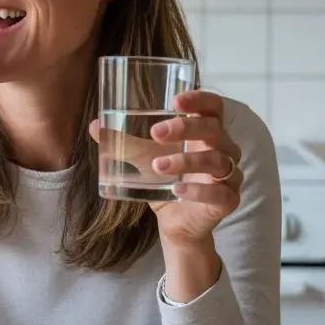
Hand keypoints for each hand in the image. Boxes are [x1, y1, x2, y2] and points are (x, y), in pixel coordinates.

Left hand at [88, 89, 241, 245]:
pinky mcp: (228, 201)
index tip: (175, 100)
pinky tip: (176, 191)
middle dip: (186, 128)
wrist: (176, 225)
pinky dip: (198, 191)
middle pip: (214, 129)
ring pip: (216, 161)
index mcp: (206, 134)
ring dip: (186, 161)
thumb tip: (95, 126)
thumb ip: (125, 143)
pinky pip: (220, 194)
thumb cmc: (166, 183)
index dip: (200, 99)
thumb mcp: (144, 161)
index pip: (213, 107)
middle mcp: (223, 150)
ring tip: (157, 166)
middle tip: (156, 133)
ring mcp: (229, 176)